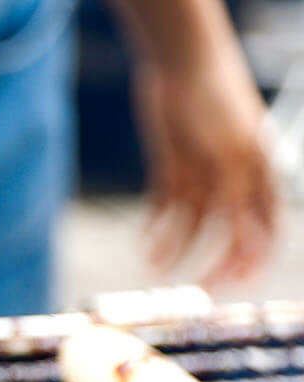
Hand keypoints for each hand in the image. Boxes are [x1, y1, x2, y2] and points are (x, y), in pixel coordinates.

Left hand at [134, 56, 279, 287]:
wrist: (180, 66)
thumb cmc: (218, 103)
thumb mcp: (233, 155)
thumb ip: (239, 200)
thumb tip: (248, 244)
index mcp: (260, 176)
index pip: (265, 229)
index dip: (253, 259)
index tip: (234, 283)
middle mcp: (233, 181)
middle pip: (227, 233)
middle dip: (212, 261)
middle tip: (193, 287)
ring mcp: (202, 175)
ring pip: (191, 224)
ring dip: (175, 245)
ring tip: (154, 261)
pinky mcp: (172, 168)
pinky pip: (165, 206)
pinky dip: (155, 225)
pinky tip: (144, 240)